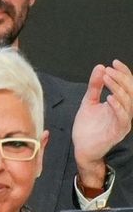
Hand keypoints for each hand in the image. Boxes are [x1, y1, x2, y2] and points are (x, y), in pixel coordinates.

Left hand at [72, 60, 132, 188]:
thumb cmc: (87, 128)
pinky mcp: (119, 131)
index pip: (127, 85)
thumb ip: (94, 87)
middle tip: (108, 70)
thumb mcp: (89, 102)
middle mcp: (125, 111)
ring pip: (128, 102)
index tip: (113, 63)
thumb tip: (100, 67)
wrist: (82, 148)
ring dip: (118, 88)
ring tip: (107, 79)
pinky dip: (117, 106)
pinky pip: (122, 117)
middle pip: (130, 91)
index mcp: (120, 104)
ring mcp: (123, 122)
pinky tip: (109, 98)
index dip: (123, 73)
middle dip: (120, 78)